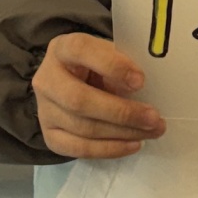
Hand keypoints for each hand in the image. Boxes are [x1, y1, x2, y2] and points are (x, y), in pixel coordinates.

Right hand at [33, 32, 164, 159]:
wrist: (70, 82)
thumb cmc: (96, 64)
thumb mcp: (107, 54)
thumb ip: (121, 64)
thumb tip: (142, 88)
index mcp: (62, 48)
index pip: (81, 50)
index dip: (111, 65)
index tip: (140, 81)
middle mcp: (46, 79)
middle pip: (79, 99)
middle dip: (121, 112)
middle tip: (153, 118)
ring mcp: (44, 110)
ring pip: (82, 128)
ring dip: (122, 133)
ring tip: (152, 131)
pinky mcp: (50, 135)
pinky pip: (79, 149)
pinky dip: (110, 149)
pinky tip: (133, 144)